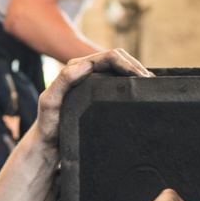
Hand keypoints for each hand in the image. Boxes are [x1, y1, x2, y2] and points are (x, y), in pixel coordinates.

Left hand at [32, 49, 148, 146]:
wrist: (48, 143)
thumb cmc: (48, 124)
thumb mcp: (50, 102)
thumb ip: (63, 81)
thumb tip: (86, 65)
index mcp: (76, 67)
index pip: (109, 57)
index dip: (127, 63)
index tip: (141, 77)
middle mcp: (85, 70)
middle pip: (118, 59)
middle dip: (136, 66)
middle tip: (151, 82)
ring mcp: (92, 81)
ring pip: (120, 69)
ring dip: (136, 73)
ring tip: (151, 85)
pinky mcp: (98, 92)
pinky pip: (118, 81)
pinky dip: (131, 83)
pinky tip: (141, 91)